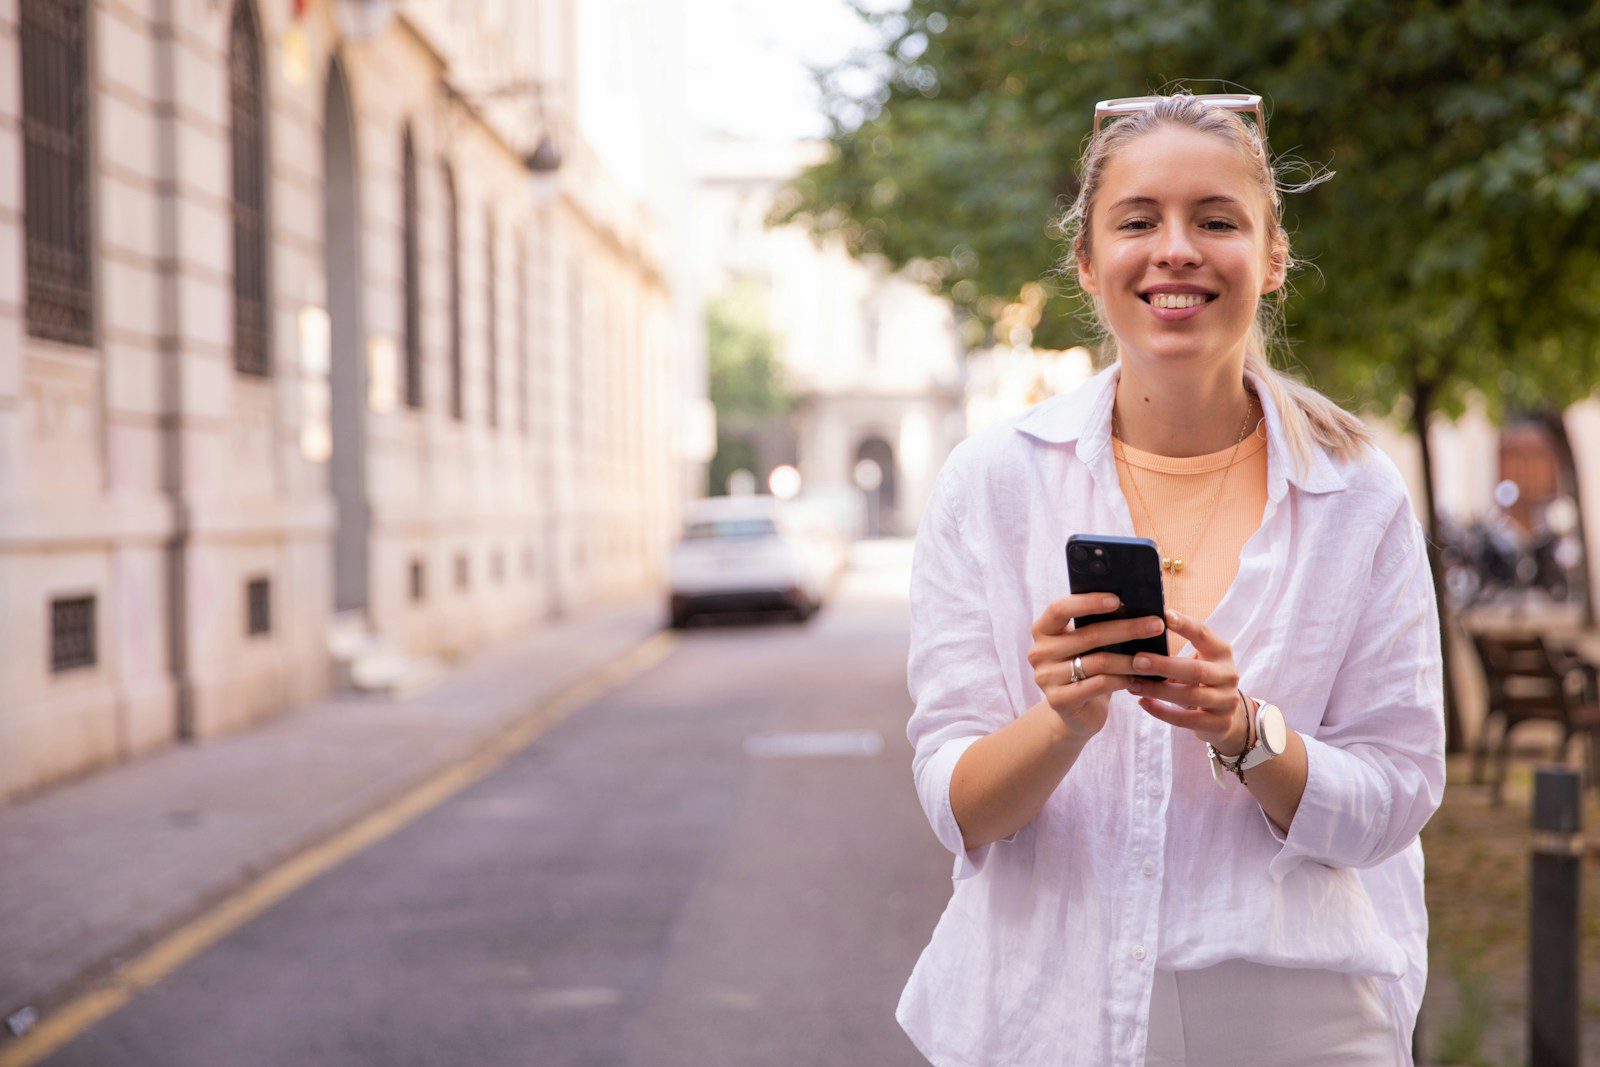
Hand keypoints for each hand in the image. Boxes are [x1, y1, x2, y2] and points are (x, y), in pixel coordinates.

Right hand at [1028, 594, 1162, 738]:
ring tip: (1152, 658)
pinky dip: (1121, 680)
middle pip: (1087, 635)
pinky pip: (1099, 685)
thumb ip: (1096, 627)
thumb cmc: (1087, 669)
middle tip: (1156, 625)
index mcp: (1043, 630)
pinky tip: (1136, 678)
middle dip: (1127, 628)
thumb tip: (1134, 608)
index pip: (1059, 609)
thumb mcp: (1087, 645)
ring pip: (1098, 662)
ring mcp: (1046, 678)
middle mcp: (1039, 652)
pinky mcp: (1058, 700)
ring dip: (1129, 659)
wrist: (1076, 712)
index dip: (1088, 602)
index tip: (1118, 600)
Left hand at [1124, 609, 1248, 753]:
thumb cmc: (1198, 680)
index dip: (1185, 625)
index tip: (1163, 615)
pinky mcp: (1220, 724)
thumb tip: (1136, 634)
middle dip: (1164, 665)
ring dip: (1158, 690)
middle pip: (1196, 670)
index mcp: (1221, 652)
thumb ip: (1174, 650)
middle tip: (1136, 661)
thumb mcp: (1194, 661)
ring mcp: (1227, 701)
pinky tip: (1143, 703)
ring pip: (1190, 696)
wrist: (1223, 716)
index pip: (1204, 634)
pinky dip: (1162, 712)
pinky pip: (1187, 720)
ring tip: (1132, 684)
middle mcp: (1228, 675)